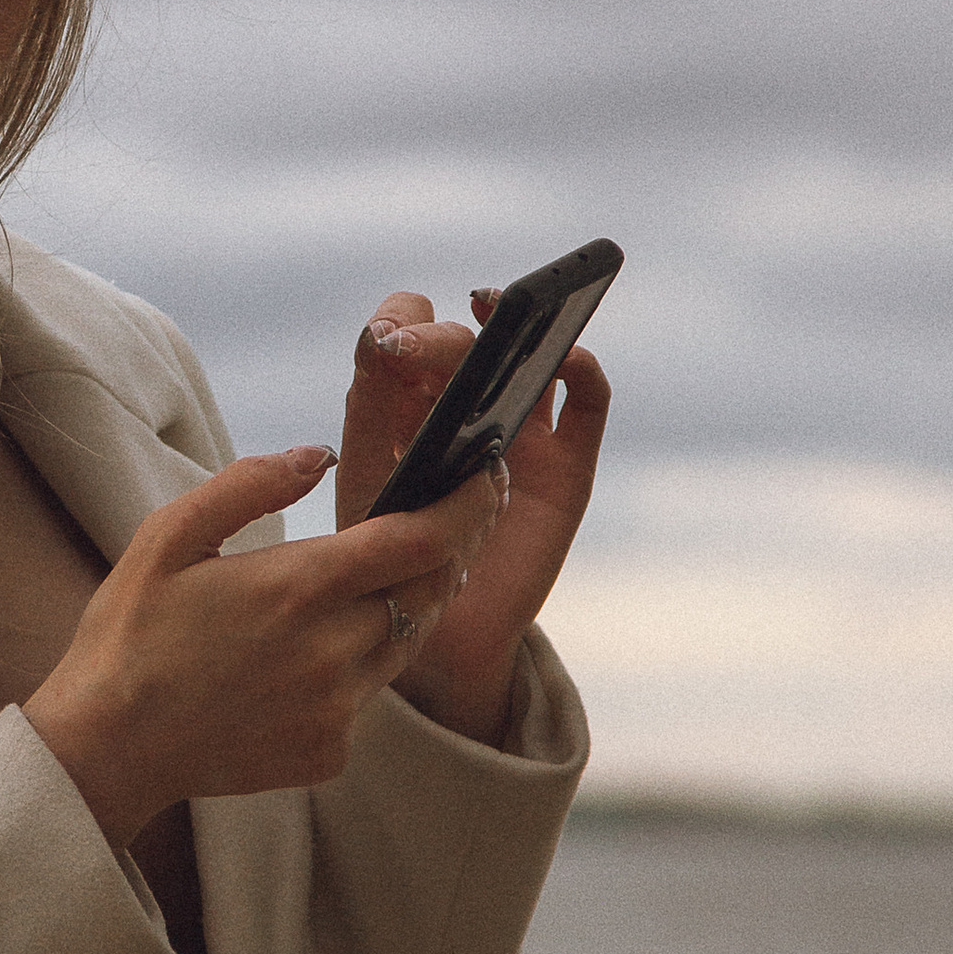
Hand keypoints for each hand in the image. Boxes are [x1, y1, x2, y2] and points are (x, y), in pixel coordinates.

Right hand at [25, 446, 508, 849]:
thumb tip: (320, 454)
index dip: (466, 505)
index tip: (481, 477)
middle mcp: (333, 650)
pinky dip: (358, 666)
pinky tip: (313, 654)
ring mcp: (337, 709)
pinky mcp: (331, 751)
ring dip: (407, 605)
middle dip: (447, 550)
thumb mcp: (168, 537)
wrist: (106, 748)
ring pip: (406, 642)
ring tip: (378, 578)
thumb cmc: (130, 633)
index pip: (423, 539)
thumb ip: (248, 485)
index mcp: (299, 587)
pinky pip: (368, 696)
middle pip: (431, 589)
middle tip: (441, 520)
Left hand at [334, 288, 609, 742]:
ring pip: (529, 356)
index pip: (404, 334)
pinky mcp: (566, 464)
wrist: (438, 637)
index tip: (388, 343)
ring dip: (521, 325)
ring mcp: (521, 433)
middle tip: (419, 350)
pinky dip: (582, 369)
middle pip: (463, 342)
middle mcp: (466, 408)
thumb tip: (383, 341)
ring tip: (501, 316)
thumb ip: (370, 415)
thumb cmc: (391, 556)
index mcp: (406, 406)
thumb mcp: (365, 483)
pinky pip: (587, 402)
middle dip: (442, 338)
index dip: (399, 324)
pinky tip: (563, 356)